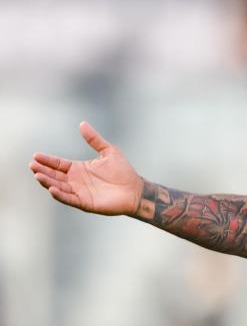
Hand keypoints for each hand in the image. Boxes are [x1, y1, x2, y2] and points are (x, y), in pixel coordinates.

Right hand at [29, 121, 143, 215]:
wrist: (135, 189)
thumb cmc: (123, 171)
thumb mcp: (108, 151)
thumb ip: (94, 139)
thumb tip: (82, 123)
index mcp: (79, 168)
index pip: (59, 164)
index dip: (47, 160)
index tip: (35, 155)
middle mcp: (76, 181)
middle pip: (54, 175)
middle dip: (43, 170)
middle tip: (32, 165)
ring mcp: (79, 192)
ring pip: (58, 187)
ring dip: (48, 182)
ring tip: (37, 175)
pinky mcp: (85, 203)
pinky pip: (69, 199)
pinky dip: (60, 195)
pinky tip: (52, 189)